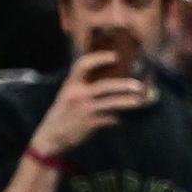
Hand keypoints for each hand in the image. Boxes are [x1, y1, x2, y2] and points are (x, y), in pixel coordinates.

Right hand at [30, 51, 149, 154]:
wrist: (51, 136)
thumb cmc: (64, 112)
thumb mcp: (68, 94)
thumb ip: (83, 85)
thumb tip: (110, 77)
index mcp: (71, 84)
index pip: (83, 65)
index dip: (99, 58)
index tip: (115, 56)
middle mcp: (77, 94)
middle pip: (104, 86)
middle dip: (123, 85)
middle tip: (139, 85)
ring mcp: (83, 109)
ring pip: (110, 103)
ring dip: (127, 102)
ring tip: (140, 101)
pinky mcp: (89, 123)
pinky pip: (109, 119)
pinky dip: (116, 118)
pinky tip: (120, 119)